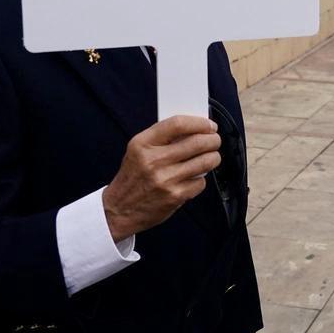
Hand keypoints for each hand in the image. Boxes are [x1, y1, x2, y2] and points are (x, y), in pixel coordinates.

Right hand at [101, 115, 221, 241]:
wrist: (118, 210)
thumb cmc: (133, 177)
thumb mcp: (138, 150)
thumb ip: (163, 138)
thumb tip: (196, 128)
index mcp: (142, 144)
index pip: (178, 124)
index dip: (199, 122)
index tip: (209, 125)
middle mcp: (153, 161)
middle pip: (198, 142)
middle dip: (213, 140)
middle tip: (215, 141)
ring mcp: (165, 179)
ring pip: (206, 161)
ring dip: (214, 157)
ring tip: (211, 157)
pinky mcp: (175, 196)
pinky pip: (201, 182)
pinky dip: (201, 179)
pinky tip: (193, 178)